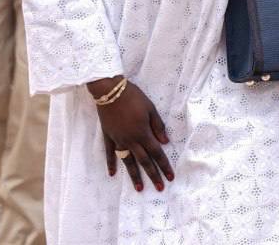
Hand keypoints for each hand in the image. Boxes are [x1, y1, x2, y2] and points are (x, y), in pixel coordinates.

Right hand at [89, 77, 173, 191]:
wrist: (110, 91)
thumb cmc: (133, 97)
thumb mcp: (150, 108)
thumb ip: (157, 126)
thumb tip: (165, 142)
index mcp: (143, 133)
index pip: (157, 153)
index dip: (164, 165)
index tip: (170, 177)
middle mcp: (131, 140)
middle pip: (144, 161)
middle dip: (153, 175)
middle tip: (160, 188)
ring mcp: (118, 140)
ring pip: (128, 161)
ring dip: (134, 175)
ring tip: (139, 188)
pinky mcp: (108, 136)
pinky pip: (110, 153)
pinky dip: (111, 164)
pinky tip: (112, 174)